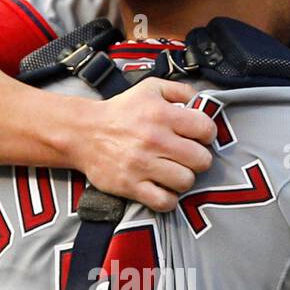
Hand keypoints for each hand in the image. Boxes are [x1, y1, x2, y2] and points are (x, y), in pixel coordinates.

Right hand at [74, 77, 214, 210]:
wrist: (83, 133)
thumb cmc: (120, 112)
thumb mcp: (150, 88)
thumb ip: (180, 90)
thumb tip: (202, 101)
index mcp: (162, 114)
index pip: (205, 129)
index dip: (207, 135)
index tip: (199, 138)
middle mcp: (154, 140)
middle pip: (201, 160)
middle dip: (198, 160)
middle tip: (187, 158)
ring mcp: (142, 165)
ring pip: (186, 182)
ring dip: (183, 179)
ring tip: (174, 172)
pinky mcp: (131, 186)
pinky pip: (164, 201)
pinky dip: (168, 199)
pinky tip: (163, 189)